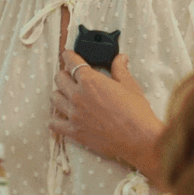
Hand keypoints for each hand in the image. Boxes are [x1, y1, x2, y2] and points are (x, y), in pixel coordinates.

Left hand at [50, 50, 163, 181]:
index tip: (69, 55)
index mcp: (91, 81)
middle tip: (71, 76)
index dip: (69, 56)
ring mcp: (74, 115)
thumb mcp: (130, 86)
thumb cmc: (137, 113)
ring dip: (60, 94)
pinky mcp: (74, 132)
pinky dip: (56, 118)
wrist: (139, 139)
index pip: (72, 62)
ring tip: (67, 95)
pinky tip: (63, 116)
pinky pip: (54, 123)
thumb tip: (120, 58)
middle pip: (59, 78)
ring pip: (54, 98)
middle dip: (65, 74)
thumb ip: (120, 69)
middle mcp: (78, 96)